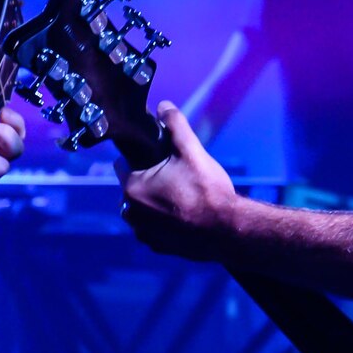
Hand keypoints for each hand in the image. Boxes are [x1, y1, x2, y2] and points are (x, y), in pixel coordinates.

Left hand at [120, 101, 239, 260]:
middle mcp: (131, 213)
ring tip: (184, 196)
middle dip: (150, 179)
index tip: (161, 156)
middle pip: (134, 186)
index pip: (123, 163)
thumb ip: (175, 125)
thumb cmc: (208, 191)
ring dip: (157, 201)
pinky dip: (165, 221)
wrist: (229, 232)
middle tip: (178, 176)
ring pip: (144, 207)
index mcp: (132, 188)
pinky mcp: (158, 247)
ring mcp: (144, 233)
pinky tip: (186, 216)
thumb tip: (163, 105)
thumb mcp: (192, 151)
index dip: (142, 156)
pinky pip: (155, 227)